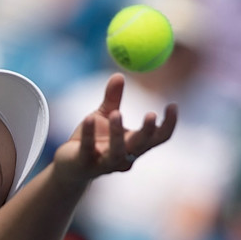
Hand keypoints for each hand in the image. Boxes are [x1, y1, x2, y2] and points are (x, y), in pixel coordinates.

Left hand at [54, 73, 177, 182]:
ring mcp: (104, 164)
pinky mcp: (84, 164)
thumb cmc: (92, 140)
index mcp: (134, 145)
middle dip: (148, 131)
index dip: (169, 124)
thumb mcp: (104, 116)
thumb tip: (118, 74)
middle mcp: (124, 157)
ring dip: (117, 133)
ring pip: (116, 152)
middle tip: (151, 114)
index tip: (172, 105)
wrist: (68, 165)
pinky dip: (89, 134)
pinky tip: (89, 117)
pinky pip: (88, 149)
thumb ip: (113, 98)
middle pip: (141, 146)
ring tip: (116, 113)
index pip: (158, 138)